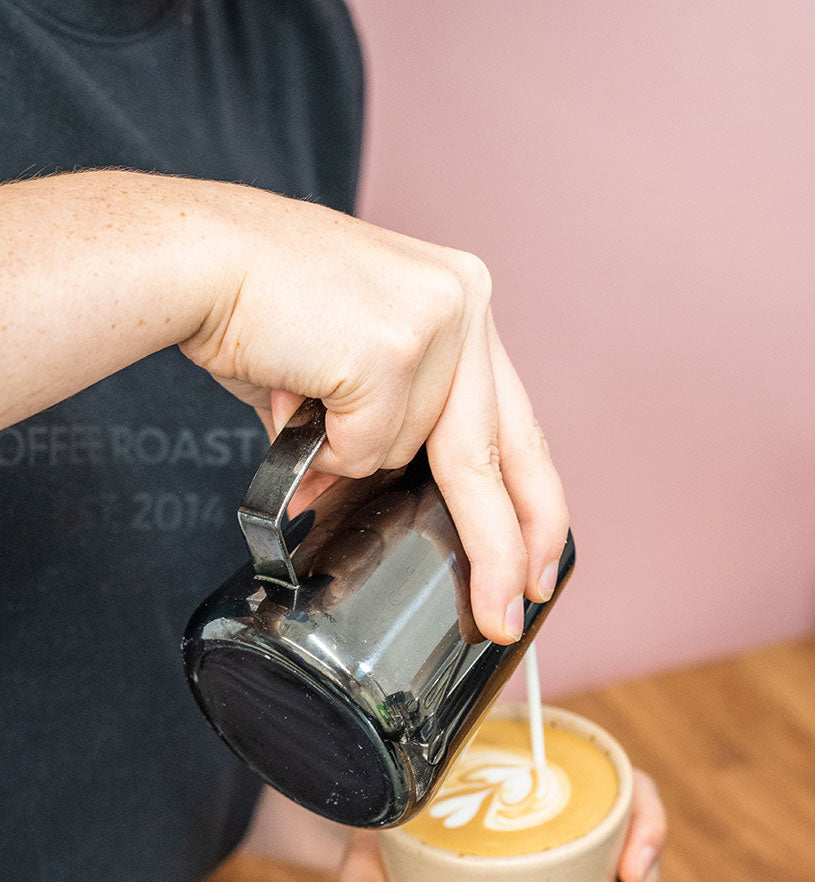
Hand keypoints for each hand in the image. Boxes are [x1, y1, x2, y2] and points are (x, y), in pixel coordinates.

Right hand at [0, 171, 567, 645]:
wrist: (197, 258)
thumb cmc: (264, 309)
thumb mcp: (359, 361)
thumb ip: (392, 425)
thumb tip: (379, 503)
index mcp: (466, 302)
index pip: (516, 425)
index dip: (533, 505)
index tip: (541, 564)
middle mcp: (466, 302)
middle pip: (491, 459)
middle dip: (497, 551)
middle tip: (502, 614)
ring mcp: (435, 323)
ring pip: (404, 456)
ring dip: (344, 452)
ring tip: (305, 397)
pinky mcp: (392, 348)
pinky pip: (363, 449)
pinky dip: (320, 442)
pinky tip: (297, 390)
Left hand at [338, 768, 666, 881]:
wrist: (385, 854)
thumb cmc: (396, 827)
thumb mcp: (380, 838)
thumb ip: (372, 872)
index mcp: (558, 786)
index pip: (635, 796)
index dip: (649, 830)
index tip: (632, 868)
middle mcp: (581, 831)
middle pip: (641, 866)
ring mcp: (580, 879)